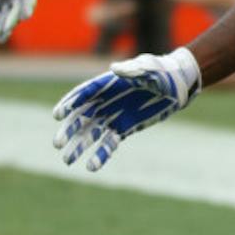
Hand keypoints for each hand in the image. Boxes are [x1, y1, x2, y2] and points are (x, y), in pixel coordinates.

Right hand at [52, 48, 201, 170]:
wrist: (176, 87)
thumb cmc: (161, 72)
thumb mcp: (148, 68)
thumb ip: (132, 70)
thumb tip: (114, 68)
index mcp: (106, 84)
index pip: (82, 94)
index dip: (69, 104)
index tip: (58, 115)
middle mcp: (104, 102)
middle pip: (81, 117)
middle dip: (69, 130)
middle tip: (58, 143)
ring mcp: (112, 117)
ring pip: (91, 134)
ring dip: (79, 146)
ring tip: (67, 160)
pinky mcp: (123, 129)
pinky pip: (108, 144)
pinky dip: (100, 155)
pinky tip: (91, 167)